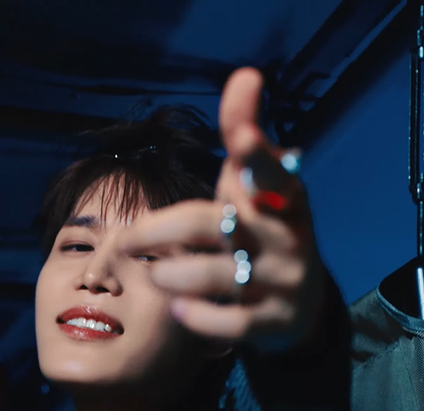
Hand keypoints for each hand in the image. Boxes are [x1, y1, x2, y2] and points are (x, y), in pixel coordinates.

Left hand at [120, 68, 325, 350]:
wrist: (299, 308)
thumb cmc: (261, 231)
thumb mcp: (252, 186)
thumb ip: (244, 133)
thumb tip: (244, 75)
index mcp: (282, 196)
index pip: (269, 170)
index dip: (255, 154)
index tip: (241, 137)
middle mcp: (288, 235)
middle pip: (212, 224)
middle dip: (158, 230)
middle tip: (124, 241)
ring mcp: (286, 280)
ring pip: (216, 275)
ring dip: (172, 275)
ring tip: (155, 275)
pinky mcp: (275, 321)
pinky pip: (229, 322)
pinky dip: (197, 316)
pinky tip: (179, 310)